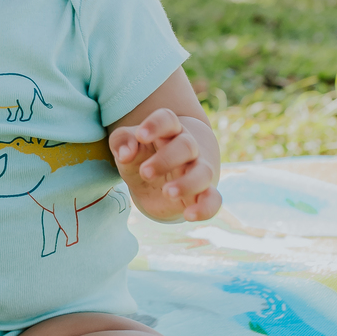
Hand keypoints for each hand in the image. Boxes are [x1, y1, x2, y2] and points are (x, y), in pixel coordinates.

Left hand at [109, 109, 220, 223]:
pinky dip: (206, 208)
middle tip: (145, 173)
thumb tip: (126, 153)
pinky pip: (214, 200)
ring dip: (187, 183)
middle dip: (166, 159)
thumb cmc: (142, 156)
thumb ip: (122, 142)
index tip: (140, 136)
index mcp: (168, 131)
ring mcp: (197, 171)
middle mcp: (187, 148)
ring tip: (166, 192)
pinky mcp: (200, 194)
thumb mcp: (126, 146)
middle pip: (187, 146)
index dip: (156, 125)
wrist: (158, 179)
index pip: (168, 119)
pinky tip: (189, 215)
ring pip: (203, 173)